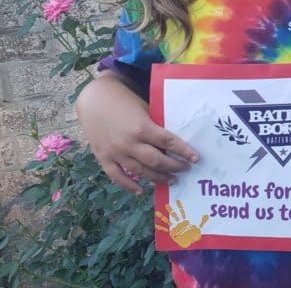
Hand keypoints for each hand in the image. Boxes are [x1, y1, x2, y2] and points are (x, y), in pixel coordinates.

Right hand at [77, 72, 198, 193]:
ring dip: (157, 178)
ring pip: (140, 171)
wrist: (94, 100)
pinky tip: (141, 190)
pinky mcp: (103, 157)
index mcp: (142, 127)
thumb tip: (172, 142)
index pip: (168, 142)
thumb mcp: (144, 109)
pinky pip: (117, 176)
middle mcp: (128, 143)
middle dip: (174, 167)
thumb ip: (155, 126)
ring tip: (171, 180)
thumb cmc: (124, 101)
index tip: (196, 158)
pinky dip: (129, 185)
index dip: (184, 151)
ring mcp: (115, 152)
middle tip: (185, 169)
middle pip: (156, 161)